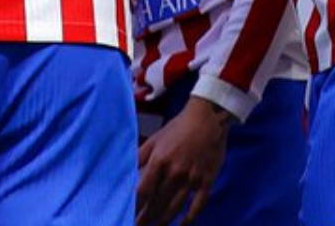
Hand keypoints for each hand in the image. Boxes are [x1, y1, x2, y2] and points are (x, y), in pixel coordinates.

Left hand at [136, 96, 230, 225]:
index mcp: (159, 161)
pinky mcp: (206, 181)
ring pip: (175, 207)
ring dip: (163, 220)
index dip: (134, 206)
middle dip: (146, 218)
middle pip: (157, 202)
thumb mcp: (155, 139)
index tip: (127, 216)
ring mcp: (192, 178)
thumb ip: (140, 156)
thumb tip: (126, 171)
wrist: (208, 119)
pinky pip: (197, 205)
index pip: (143, 190)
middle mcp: (175, 172)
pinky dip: (189, 218)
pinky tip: (181, 225)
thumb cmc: (178, 128)